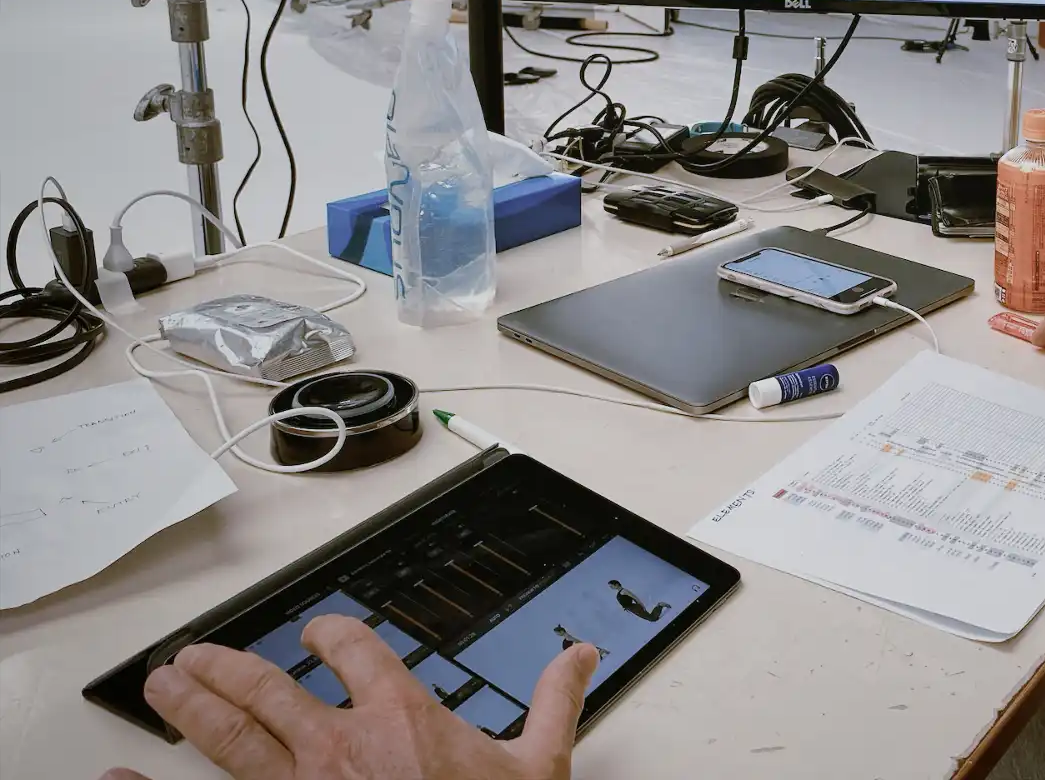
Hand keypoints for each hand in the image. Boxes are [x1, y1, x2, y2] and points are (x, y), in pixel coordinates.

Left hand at [103, 614, 598, 779]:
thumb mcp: (537, 766)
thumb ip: (553, 702)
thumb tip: (577, 657)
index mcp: (401, 716)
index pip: (356, 651)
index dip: (334, 633)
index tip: (322, 630)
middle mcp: (340, 745)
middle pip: (270, 689)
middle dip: (230, 667)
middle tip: (195, 655)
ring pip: (230, 737)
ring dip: (192, 706)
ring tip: (163, 684)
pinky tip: (116, 778)